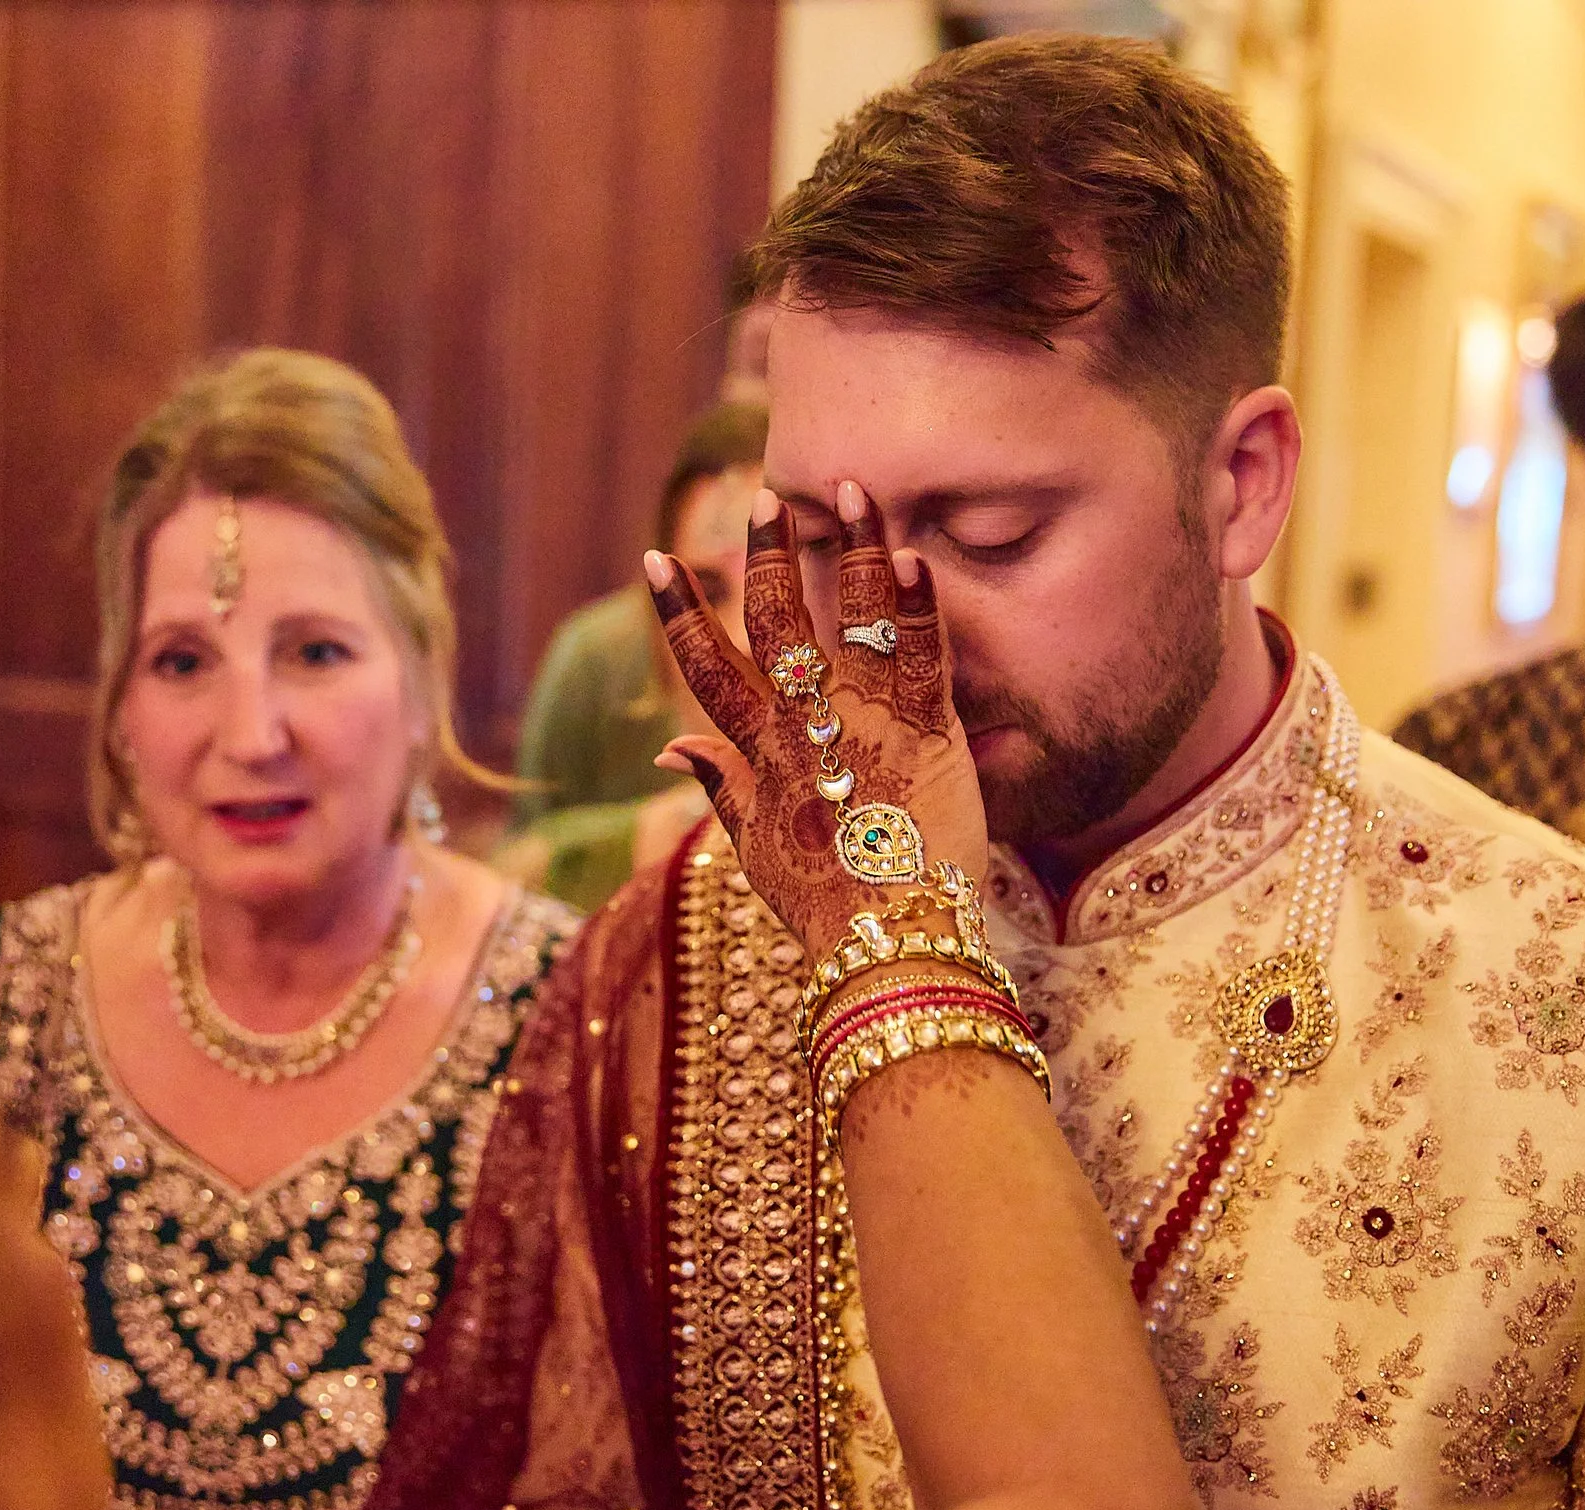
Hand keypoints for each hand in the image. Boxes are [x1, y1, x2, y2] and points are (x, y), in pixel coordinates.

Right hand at [648, 482, 988, 958]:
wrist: (890, 945)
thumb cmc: (824, 906)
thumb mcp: (755, 852)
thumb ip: (717, 786)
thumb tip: (668, 746)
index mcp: (758, 754)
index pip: (705, 668)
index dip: (679, 611)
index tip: (656, 558)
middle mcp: (804, 728)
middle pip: (776, 625)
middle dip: (768, 555)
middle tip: (764, 497)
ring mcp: (865, 725)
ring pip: (853, 620)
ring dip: (855, 549)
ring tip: (857, 489)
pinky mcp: (927, 733)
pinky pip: (921, 655)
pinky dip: (918, 605)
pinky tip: (915, 556)